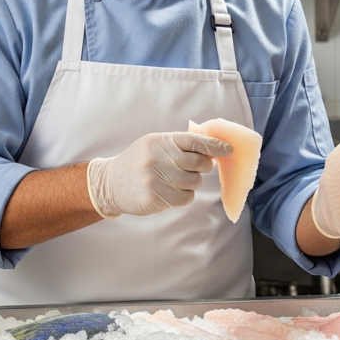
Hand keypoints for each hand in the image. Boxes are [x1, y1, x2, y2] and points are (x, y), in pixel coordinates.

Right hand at [86, 132, 231, 217]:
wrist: (110, 183)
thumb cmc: (140, 162)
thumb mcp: (155, 145)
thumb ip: (180, 144)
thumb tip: (213, 148)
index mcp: (160, 141)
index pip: (194, 140)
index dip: (214, 145)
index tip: (229, 149)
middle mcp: (157, 158)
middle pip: (198, 163)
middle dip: (203, 167)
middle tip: (196, 168)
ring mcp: (154, 178)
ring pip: (193, 182)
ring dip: (191, 183)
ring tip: (175, 180)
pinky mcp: (154, 197)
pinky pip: (184, 198)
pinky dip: (184, 196)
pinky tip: (170, 192)